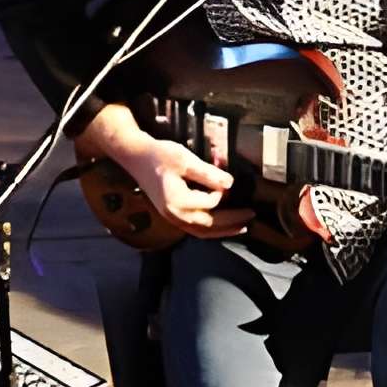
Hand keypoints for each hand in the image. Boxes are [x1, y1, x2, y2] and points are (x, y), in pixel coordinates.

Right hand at [118, 136, 251, 239]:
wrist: (135, 157)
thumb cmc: (159, 156)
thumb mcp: (185, 160)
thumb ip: (208, 173)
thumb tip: (230, 184)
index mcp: (178, 202)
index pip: (210, 203)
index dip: (223, 193)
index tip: (228, 181)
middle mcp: (175, 215)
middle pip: (209, 225)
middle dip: (232, 222)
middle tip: (251, 216)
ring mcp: (172, 217)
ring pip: (201, 231)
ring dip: (223, 230)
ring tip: (241, 228)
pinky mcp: (171, 214)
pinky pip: (194, 228)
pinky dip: (210, 228)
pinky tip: (219, 225)